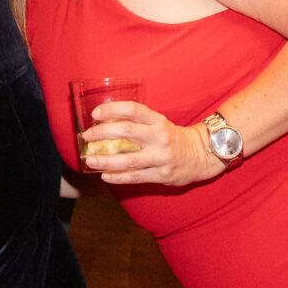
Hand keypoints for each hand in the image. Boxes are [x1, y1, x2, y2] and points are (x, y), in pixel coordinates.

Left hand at [79, 101, 224, 191]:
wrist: (200, 156)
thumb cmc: (171, 137)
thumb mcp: (158, 123)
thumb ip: (137, 123)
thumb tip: (104, 123)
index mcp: (158, 121)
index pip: (133, 110)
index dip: (112, 109)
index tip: (95, 113)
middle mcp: (159, 137)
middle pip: (126, 132)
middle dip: (102, 134)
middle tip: (87, 137)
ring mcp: (161, 157)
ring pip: (128, 160)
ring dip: (106, 160)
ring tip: (90, 160)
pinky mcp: (161, 175)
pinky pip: (135, 177)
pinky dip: (117, 177)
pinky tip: (104, 176)